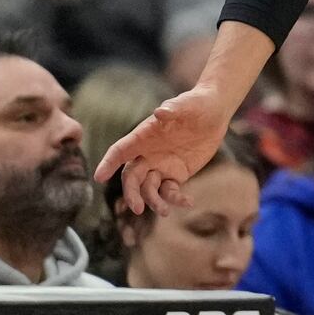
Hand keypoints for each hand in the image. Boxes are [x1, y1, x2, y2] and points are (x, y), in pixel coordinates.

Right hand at [93, 85, 232, 215]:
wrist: (214, 112)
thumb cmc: (195, 103)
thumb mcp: (185, 104)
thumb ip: (172, 109)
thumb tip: (159, 112)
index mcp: (143, 136)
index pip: (120, 151)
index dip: (108, 163)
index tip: (99, 177)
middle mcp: (148, 154)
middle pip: (132, 177)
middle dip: (132, 193)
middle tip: (137, 208)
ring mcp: (161, 166)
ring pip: (149, 189)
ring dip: (153, 201)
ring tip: (165, 211)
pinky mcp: (176, 174)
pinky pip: (170, 192)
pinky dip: (176, 199)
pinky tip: (188, 202)